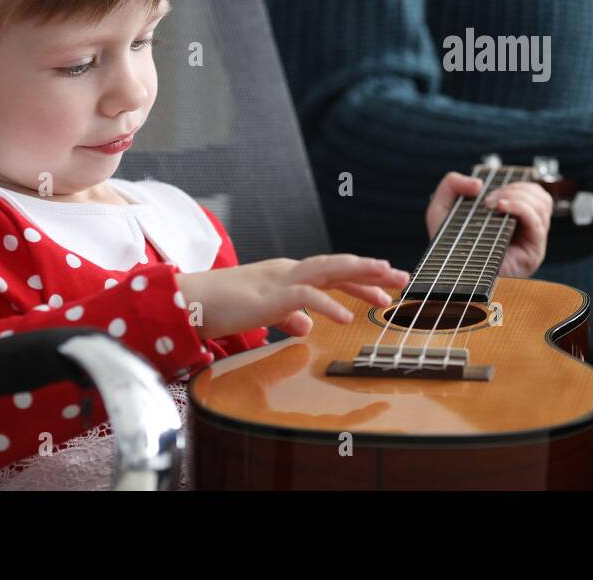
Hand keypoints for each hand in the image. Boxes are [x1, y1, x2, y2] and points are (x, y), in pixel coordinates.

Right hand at [176, 254, 409, 338]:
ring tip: (386, 283)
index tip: (388, 287)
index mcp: (290, 276)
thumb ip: (288, 317)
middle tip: (402, 277)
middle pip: (339, 266)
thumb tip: (309, 326)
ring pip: (328, 270)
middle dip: (372, 270)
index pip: (333, 274)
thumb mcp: (263, 314)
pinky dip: (329, 306)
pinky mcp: (270, 296)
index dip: (362, 278)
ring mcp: (281, 280)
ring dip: (360, 275)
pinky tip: (348, 317)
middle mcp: (290, 272)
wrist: (189, 302)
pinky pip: (306, 298)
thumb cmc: (222, 306)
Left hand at [426, 172, 553, 277]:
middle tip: (489, 199)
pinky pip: (536, 222)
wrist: (447, 276)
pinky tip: (500, 207)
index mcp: (513, 218)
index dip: (517, 183)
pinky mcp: (533, 253)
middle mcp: (526, 230)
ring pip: (542, 204)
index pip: (533, 193)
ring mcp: (532, 241)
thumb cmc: (447, 246)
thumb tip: (478, 183)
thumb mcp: (442, 208)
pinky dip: (520, 207)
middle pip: (540, 196)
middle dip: (515, 188)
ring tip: (493, 203)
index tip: (491, 187)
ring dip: (517, 195)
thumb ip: (451, 184)